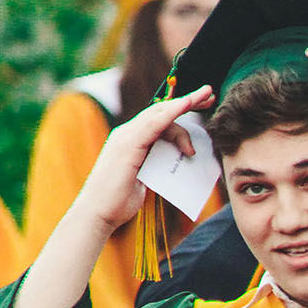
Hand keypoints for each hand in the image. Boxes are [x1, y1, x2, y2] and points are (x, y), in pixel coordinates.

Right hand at [71, 86, 212, 232]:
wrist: (98, 213)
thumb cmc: (120, 200)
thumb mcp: (147, 178)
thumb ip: (160, 165)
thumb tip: (181, 160)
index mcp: (131, 140)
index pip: (158, 119)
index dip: (179, 108)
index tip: (201, 103)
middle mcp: (127, 134)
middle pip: (160, 111)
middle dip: (187, 100)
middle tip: (210, 93)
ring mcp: (126, 138)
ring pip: (159, 114)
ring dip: (184, 105)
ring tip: (206, 101)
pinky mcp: (128, 145)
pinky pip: (153, 124)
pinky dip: (171, 113)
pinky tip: (185, 105)